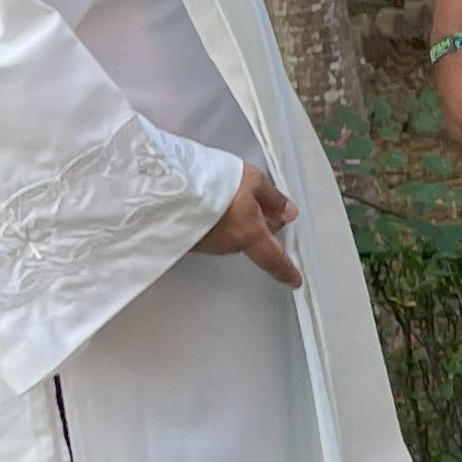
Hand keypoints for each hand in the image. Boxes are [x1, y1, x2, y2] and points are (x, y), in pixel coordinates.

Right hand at [194, 164, 302, 287]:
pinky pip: (214, 233)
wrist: (166, 188)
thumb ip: (273, 199)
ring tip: (232, 196)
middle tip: (263, 204)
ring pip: (234, 237)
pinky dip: (220, 222)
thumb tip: (289, 214)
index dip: (286, 270)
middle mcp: (229, 246)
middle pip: (254, 242)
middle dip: (262, 228)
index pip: (274, 259)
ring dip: (239, 223)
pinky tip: (214, 203)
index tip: (295, 281)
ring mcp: (207, 245)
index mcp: (250, 235)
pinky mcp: (189, 240)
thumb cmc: (212, 182)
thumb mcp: (252, 180)